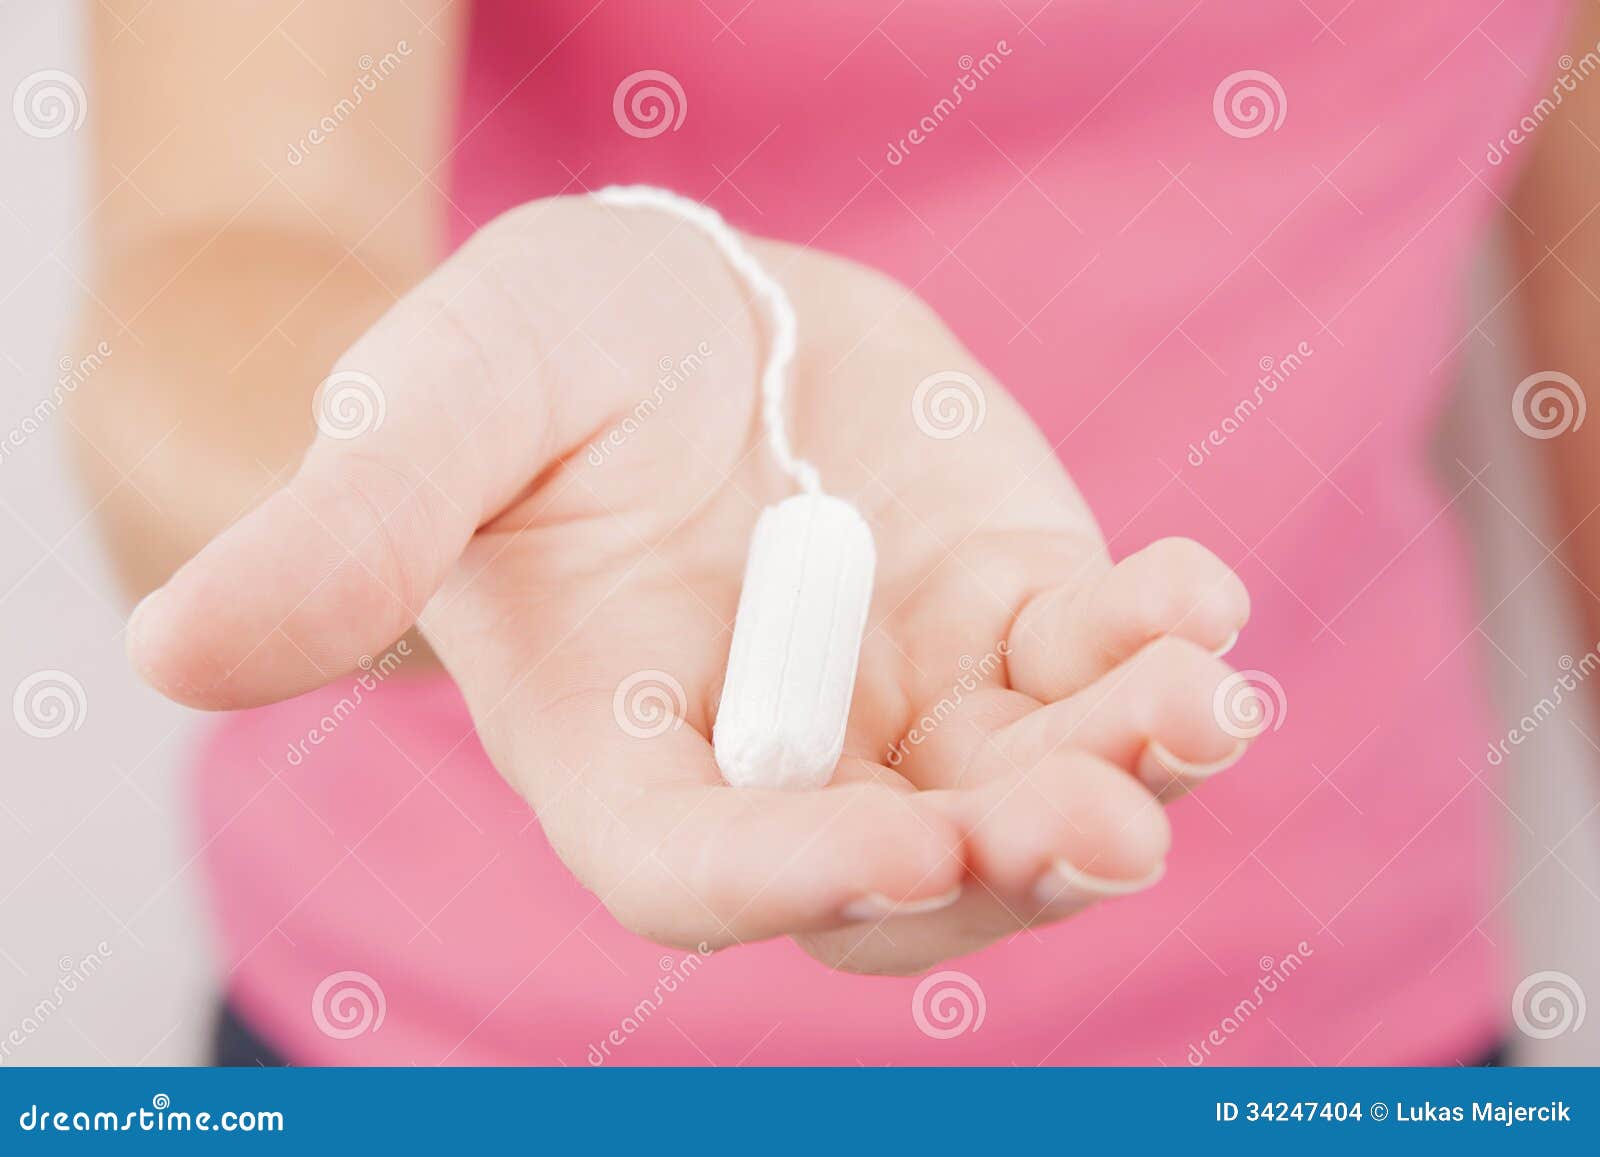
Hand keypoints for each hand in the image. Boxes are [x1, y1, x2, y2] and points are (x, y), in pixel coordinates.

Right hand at [128, 196, 1251, 973]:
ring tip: (1196, 702)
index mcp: (622, 746)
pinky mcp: (1004, 609)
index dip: (792, 879)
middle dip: (1006, 866)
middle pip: (901, 876)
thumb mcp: (435, 405)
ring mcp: (909, 694)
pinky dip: (1159, 647)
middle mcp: (780, 755)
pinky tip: (1196, 599)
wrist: (664, 318)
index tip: (903, 849)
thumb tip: (172, 648)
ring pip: (1030, 791)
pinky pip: (1096, 666)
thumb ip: (343, 527)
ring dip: (1125, 767)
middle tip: (1108, 827)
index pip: (697, 870)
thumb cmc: (523, 365)